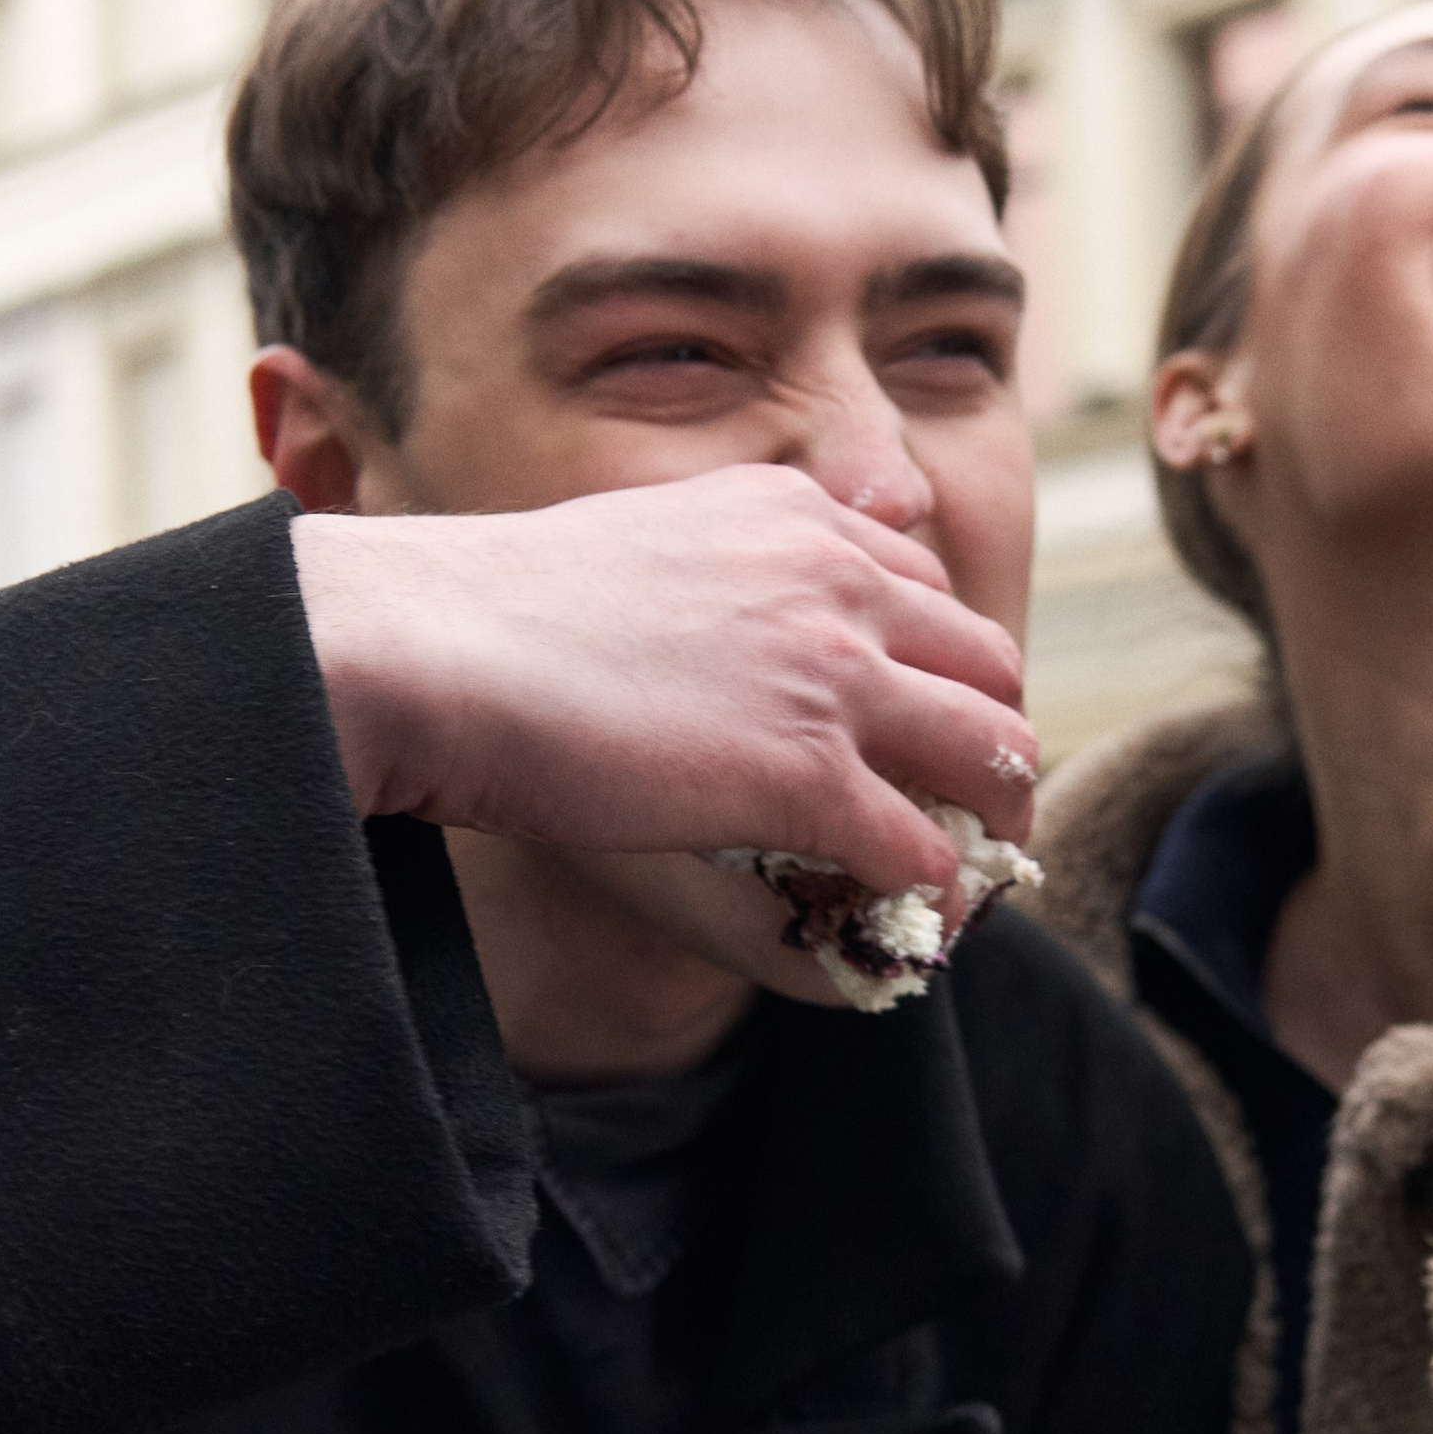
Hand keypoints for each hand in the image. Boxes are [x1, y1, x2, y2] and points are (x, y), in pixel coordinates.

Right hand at [292, 470, 1036, 901]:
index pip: (925, 590)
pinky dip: (931, 889)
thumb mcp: (638, 544)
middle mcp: (837, 581)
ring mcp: (833, 676)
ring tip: (982, 864)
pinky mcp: (810, 774)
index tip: (921, 719)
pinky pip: (922, 845)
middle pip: (988, 665)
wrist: (436, 648)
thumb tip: (714, 628)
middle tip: (975, 799)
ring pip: (991, 750)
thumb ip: (710, 568)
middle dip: (994, 736)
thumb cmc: (495, 611)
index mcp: (795, 519)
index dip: (936, 665)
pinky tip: (907, 914)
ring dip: (996, 814)